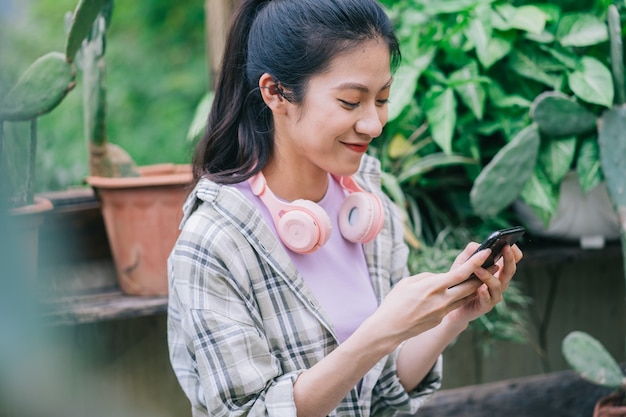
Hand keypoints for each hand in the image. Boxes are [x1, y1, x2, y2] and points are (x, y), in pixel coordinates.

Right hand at [366, 248, 495, 348]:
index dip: (475, 262)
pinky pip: (452, 306)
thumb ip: (428, 278)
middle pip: (470, 287)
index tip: (486, 253)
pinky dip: (457, 298)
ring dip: (474, 287)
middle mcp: (441, 300)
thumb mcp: (408, 282)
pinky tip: (456, 293)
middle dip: (483, 275)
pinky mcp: (440, 320)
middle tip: (493, 265)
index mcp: (432, 287)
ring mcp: (442, 312)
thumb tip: (440, 278)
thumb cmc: (395, 302)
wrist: (389, 328)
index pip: (460, 273)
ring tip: (480, 277)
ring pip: (464, 298)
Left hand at [446, 242, 523, 325]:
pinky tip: (480, 289)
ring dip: (488, 276)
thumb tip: (480, 246)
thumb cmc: (461, 280)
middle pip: (510, 270)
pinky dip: (485, 294)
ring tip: (477, 269)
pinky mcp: (485, 306)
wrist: (454, 302)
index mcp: (498, 270)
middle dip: (508, 259)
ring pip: (498, 285)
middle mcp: (500, 282)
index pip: (513, 260)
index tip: (509, 242)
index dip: (514, 252)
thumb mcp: (464, 262)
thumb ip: (471, 252)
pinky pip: (487, 299)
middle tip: (504, 247)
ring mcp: (494, 294)